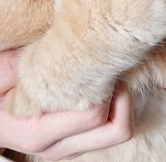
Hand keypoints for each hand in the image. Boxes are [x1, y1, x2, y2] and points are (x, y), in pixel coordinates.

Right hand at [0, 50, 132, 159]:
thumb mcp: (3, 73)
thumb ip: (28, 65)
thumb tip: (61, 48)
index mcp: (38, 132)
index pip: (93, 116)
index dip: (106, 87)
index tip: (101, 62)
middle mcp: (58, 148)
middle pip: (115, 131)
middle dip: (123, 97)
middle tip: (113, 68)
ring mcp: (69, 148)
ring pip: (116, 133)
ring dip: (120, 103)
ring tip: (107, 75)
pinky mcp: (75, 143)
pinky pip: (107, 131)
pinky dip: (113, 108)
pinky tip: (100, 85)